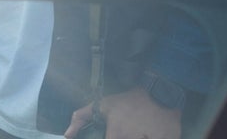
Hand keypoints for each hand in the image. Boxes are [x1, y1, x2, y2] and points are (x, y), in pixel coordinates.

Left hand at [64, 88, 180, 138]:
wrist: (160, 92)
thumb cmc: (129, 100)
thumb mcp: (104, 104)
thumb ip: (82, 117)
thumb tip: (66, 135)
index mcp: (116, 135)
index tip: (111, 136)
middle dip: (125, 138)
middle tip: (126, 133)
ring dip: (138, 138)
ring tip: (139, 131)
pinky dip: (154, 138)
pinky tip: (150, 133)